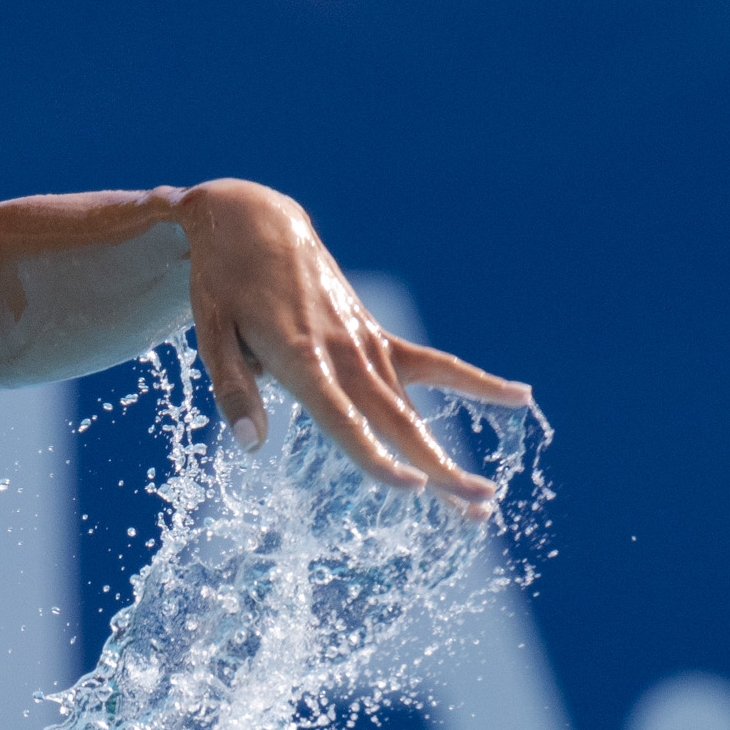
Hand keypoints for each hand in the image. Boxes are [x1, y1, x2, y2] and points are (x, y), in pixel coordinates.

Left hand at [177, 180, 530, 514]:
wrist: (253, 220)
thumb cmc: (222, 282)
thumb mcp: (210, 333)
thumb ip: (234, 390)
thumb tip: (250, 446)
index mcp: (300, 357)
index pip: (345, 421)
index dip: (379, 459)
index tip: (414, 489)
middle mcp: (343, 352)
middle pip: (396, 422)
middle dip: (438, 470)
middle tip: (479, 509)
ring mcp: (366, 342)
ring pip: (413, 409)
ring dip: (447, 456)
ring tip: (485, 501)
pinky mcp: (374, 334)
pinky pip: (433, 364)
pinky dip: (475, 382)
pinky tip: (519, 396)